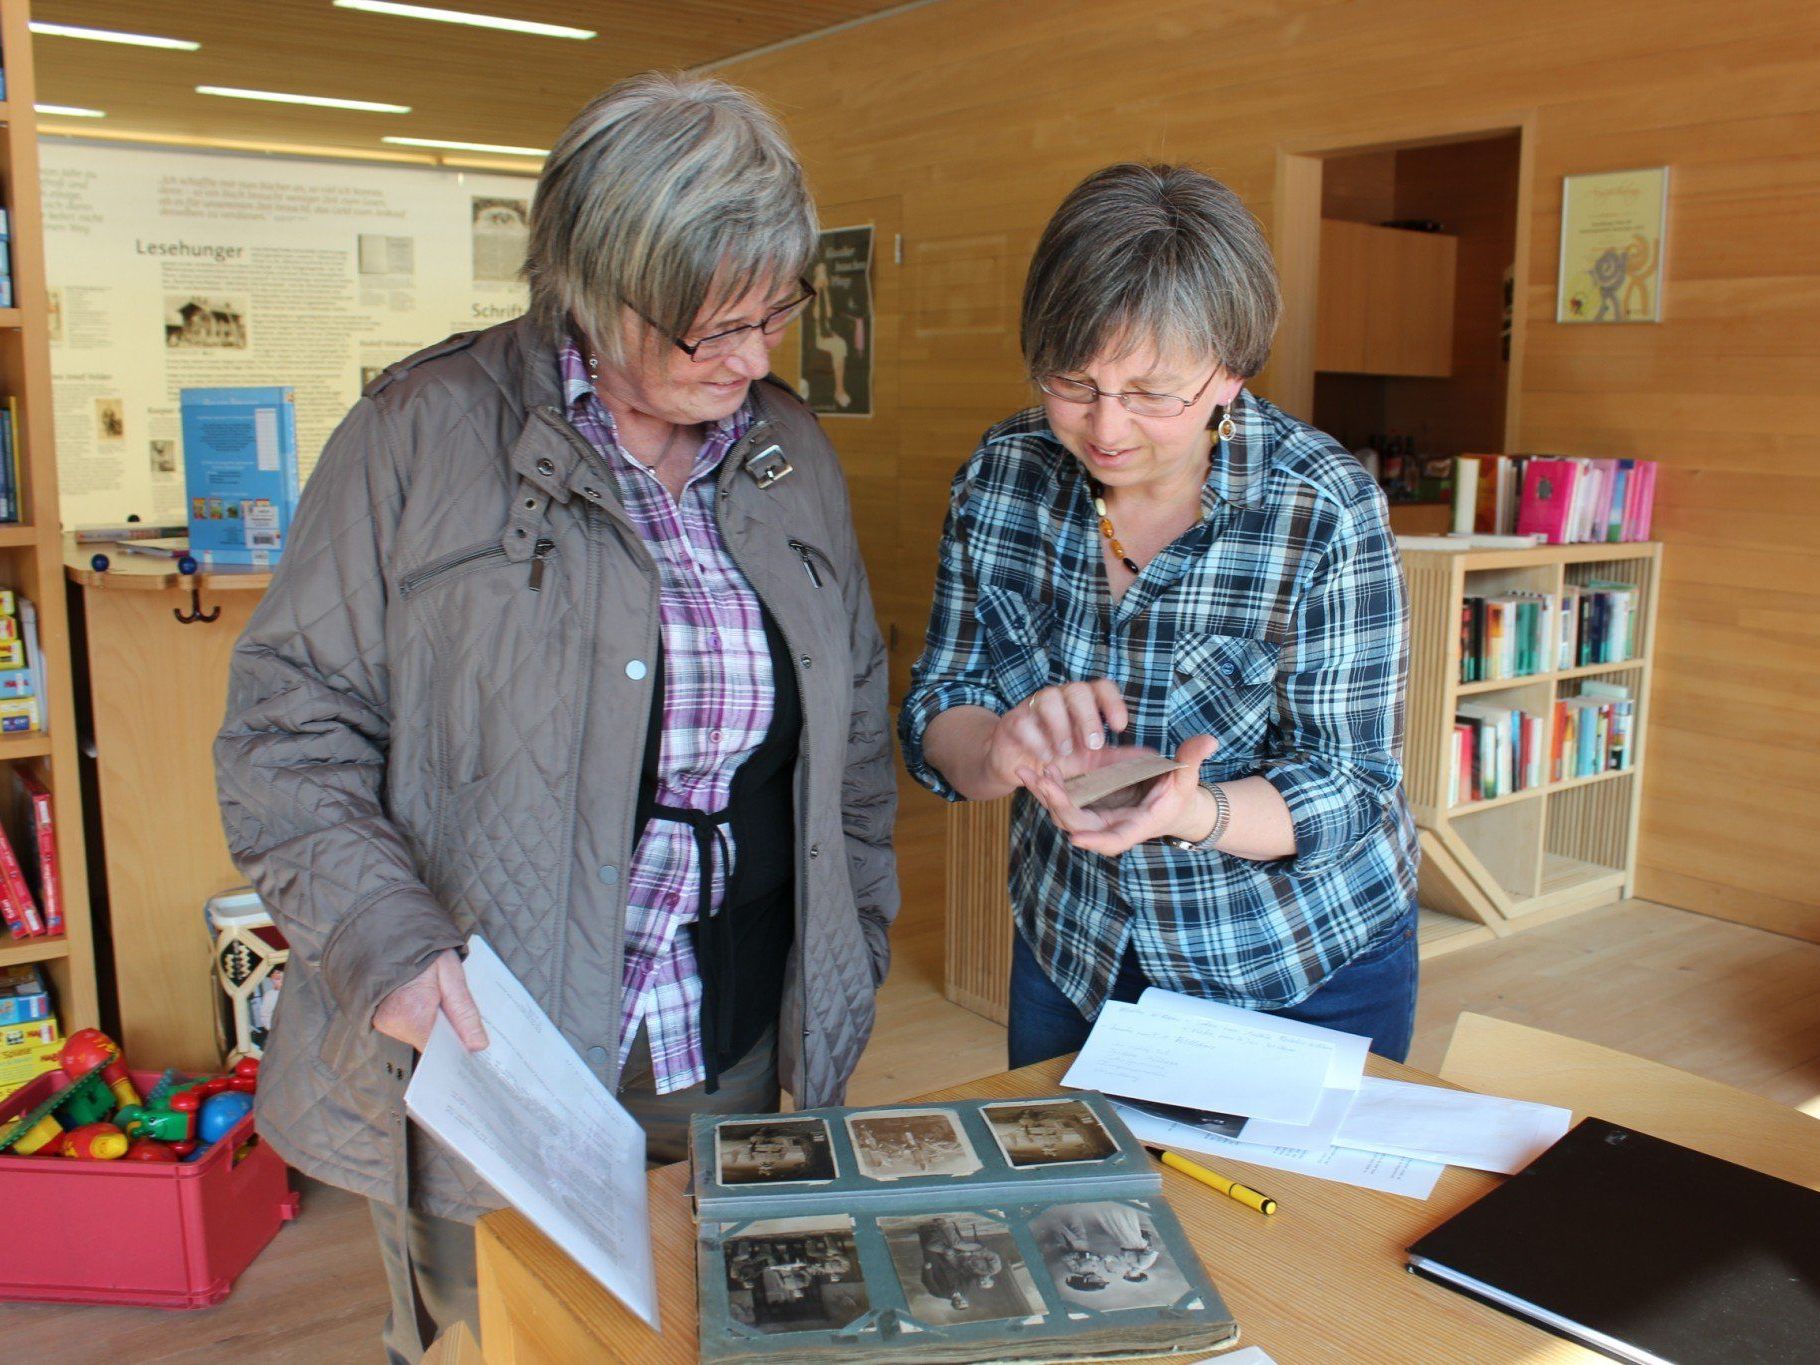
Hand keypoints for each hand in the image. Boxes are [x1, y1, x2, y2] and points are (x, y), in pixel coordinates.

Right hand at [372, 949, 488, 1051]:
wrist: (390, 930)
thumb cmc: (422, 947)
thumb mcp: (451, 974)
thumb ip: (464, 1011)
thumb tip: (478, 1046)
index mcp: (410, 1014)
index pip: (439, 1050)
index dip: (458, 1050)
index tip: (475, 1052)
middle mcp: (391, 1024)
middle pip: (430, 1044)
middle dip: (450, 1036)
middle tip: (466, 1025)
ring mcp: (382, 1022)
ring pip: (420, 1036)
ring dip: (437, 1027)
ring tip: (446, 1007)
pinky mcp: (380, 1018)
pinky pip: (410, 1029)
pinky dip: (424, 1022)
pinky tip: (432, 1007)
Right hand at [984, 680, 1129, 792]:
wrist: (1020, 765)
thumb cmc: (1059, 757)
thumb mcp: (1091, 760)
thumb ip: (1117, 757)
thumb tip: (1153, 757)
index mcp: (1082, 703)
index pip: (1101, 687)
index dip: (1112, 703)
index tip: (1120, 726)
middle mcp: (1060, 698)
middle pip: (1077, 690)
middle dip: (1088, 717)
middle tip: (1093, 745)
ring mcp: (1034, 706)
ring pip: (1049, 698)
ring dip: (1060, 726)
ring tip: (1064, 752)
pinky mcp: (1013, 721)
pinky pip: (1024, 720)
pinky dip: (1036, 739)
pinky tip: (1045, 756)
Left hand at [1022, 734, 1219, 856]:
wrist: (1169, 801)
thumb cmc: (1179, 791)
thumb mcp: (1186, 775)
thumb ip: (1192, 759)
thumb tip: (1210, 741)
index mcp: (1137, 825)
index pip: (1114, 840)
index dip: (1095, 841)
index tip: (1076, 838)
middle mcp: (1112, 826)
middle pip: (1079, 825)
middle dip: (1059, 806)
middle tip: (1043, 782)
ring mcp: (1096, 817)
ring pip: (1064, 813)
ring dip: (1045, 795)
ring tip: (1028, 770)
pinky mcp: (1086, 806)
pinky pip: (1061, 801)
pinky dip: (1045, 788)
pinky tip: (1029, 768)